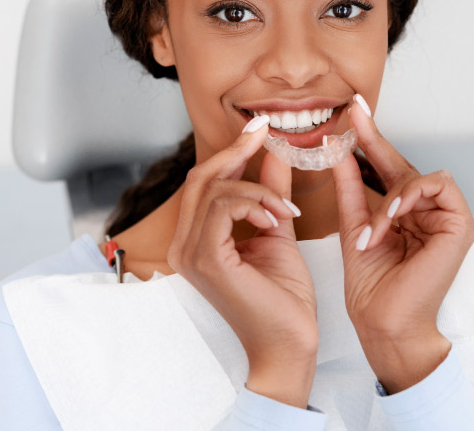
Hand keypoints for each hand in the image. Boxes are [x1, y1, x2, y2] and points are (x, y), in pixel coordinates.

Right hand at [167, 118, 318, 399]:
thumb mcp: (277, 231)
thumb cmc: (283, 300)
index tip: (260, 128)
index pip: (204, 183)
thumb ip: (270, 194)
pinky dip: (255, 202)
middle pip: (201, 178)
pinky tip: (277, 219)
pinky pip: (224, 207)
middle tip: (267, 133)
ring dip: (258, 189)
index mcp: (197, 240)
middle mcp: (184, 246)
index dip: (231, 151)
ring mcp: (190, 253)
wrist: (289, 344)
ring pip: (215, 189)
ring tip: (285, 210)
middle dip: (237, 151)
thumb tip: (275, 154)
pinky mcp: (206, 260)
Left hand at [330, 95, 473, 391]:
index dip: (371, 139)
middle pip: (404, 166)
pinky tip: (393, 215)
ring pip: (420, 176)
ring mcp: (448, 218)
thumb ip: (351, 186)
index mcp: (405, 213)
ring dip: (392, 195)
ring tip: (376, 226)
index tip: (352, 111)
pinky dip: (411, 197)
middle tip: (354, 115)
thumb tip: (339, 149)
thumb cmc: (372, 286)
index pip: (388, 169)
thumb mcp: (354, 225)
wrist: (383, 322)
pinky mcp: (462, 225)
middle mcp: (429, 213)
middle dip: (376, 141)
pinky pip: (437, 187)